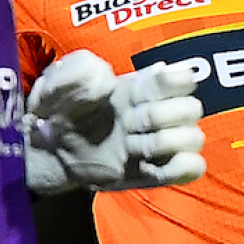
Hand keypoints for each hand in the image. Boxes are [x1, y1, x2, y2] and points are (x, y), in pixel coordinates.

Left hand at [24, 52, 205, 192]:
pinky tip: (146, 164)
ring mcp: (162, 144)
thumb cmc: (58, 111)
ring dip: (163, 142)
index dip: (171, 84)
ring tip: (130, 146)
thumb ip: (80, 71)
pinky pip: (193, 169)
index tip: (142, 92)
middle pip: (193, 108)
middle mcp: (159, 112)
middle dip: (160, 116)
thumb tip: (108, 80)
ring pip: (194, 138)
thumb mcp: (57, 81)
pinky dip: (179, 167)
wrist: (49, 150)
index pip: (184, 77)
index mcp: (144, 85)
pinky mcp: (159, 172)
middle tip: (128, 124)